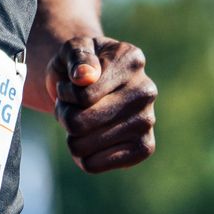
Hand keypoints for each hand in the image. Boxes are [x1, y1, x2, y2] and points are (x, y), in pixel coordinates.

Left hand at [52, 35, 156, 172]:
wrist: (89, 84)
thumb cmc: (78, 64)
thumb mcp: (72, 48)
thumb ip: (77, 55)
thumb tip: (85, 76)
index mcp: (130, 59)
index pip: (83, 95)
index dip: (66, 92)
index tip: (71, 83)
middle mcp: (145, 89)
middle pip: (80, 123)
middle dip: (65, 115)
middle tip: (70, 105)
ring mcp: (147, 120)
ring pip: (82, 147)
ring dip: (71, 135)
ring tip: (80, 119)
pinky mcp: (144, 147)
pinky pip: (93, 165)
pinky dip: (82, 155)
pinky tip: (90, 139)